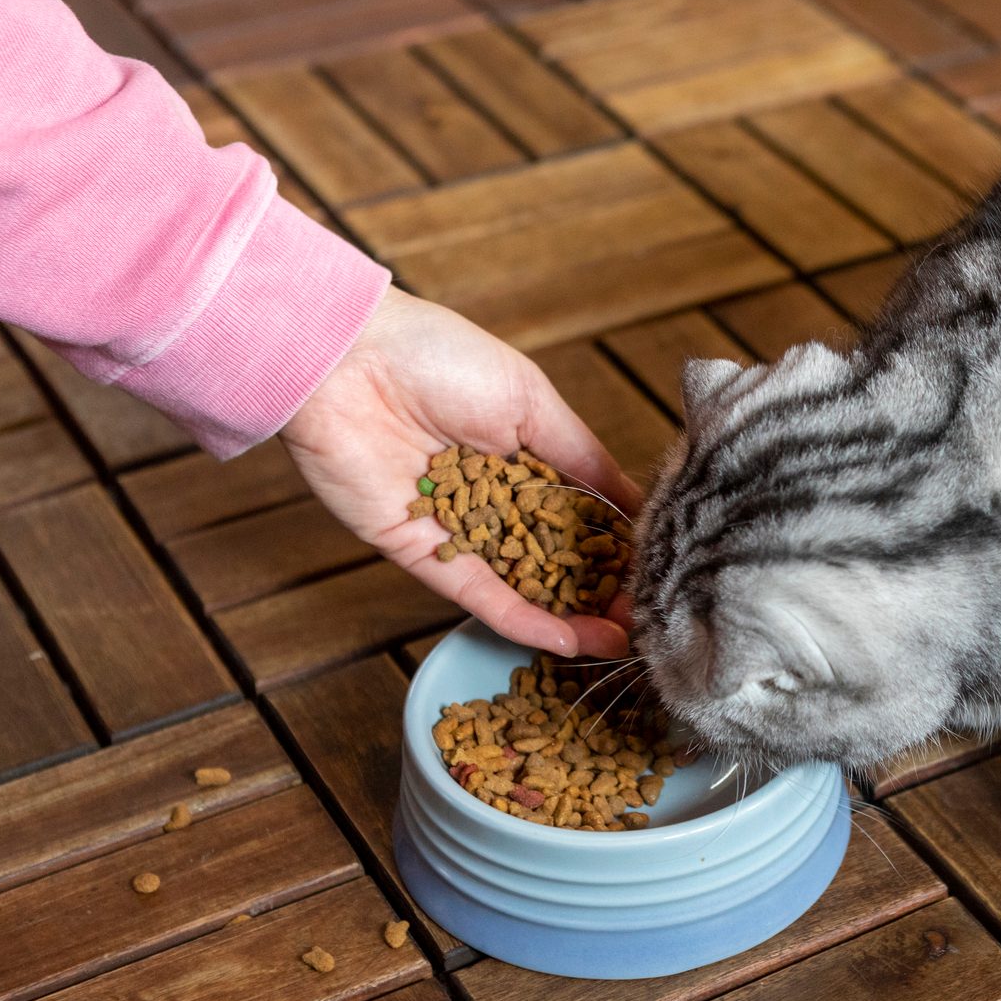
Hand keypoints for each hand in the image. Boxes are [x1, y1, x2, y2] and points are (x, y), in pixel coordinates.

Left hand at [281, 287, 639, 657]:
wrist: (346, 362)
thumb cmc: (438, 359)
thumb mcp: (531, 401)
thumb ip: (581, 457)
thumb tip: (633, 502)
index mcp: (524, 454)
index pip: (581, 511)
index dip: (616, 543)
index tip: (655, 571)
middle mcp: (493, 497)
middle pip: (556, 555)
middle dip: (600, 588)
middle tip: (644, 618)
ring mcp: (458, 528)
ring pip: (522, 583)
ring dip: (569, 615)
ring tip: (617, 641)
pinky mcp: (420, 553)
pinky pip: (478, 594)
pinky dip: (521, 618)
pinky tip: (566, 638)